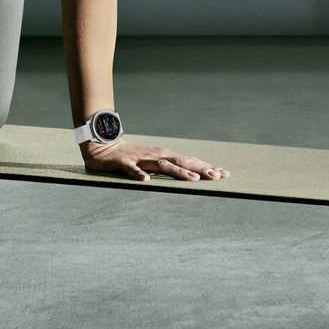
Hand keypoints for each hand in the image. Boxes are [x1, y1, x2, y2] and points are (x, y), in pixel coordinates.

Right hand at [80, 138, 227, 180]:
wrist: (104, 147)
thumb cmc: (134, 157)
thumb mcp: (156, 162)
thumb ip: (172, 167)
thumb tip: (195, 176)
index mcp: (165, 156)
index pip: (190, 161)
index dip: (207, 167)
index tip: (224, 174)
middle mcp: (157, 155)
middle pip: (182, 162)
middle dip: (200, 169)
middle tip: (217, 177)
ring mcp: (141, 158)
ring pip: (162, 165)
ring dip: (178, 172)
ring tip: (193, 179)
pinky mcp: (124, 163)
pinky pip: (132, 169)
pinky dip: (139, 175)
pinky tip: (146, 181)